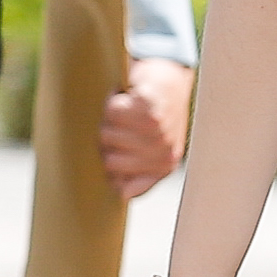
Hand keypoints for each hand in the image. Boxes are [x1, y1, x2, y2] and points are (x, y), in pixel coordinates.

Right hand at [102, 56, 194, 199]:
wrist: (169, 82)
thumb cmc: (154, 120)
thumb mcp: (149, 156)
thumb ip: (138, 179)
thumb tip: (122, 194)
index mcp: (164, 167)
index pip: (116, 181)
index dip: (110, 162)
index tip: (121, 148)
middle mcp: (164, 151)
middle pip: (107, 156)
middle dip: (109, 138)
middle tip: (124, 126)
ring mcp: (159, 129)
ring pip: (107, 132)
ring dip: (111, 117)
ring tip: (126, 111)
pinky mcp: (152, 105)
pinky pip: (114, 110)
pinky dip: (114, 100)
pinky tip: (127, 97)